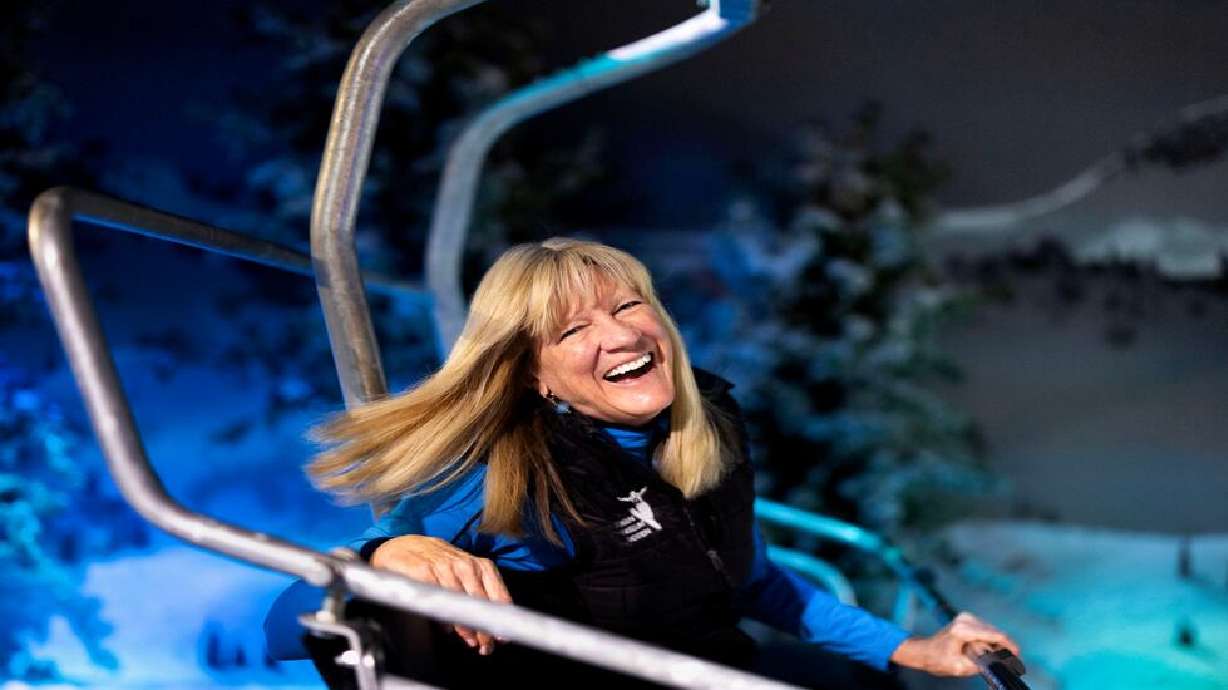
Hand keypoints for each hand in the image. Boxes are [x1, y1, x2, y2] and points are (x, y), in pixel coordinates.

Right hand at [371, 535, 511, 654]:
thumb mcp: (464, 575)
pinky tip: (447, 628)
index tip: (502, 637)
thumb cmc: (439, 564)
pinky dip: (442, 615)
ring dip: (467, 625)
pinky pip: (436, 597)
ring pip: (460, 600)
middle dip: (485, 627)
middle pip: (480, 601)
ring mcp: (444, 566)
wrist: (405, 548)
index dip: (501, 618)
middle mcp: (465, 565)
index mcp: (481, 566)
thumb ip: (478, 596)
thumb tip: (488, 629)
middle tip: (486, 647)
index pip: (497, 594)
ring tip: (471, 641)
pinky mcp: (423, 571)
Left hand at [889, 612, 1020, 676]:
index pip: (994, 634)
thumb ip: (981, 664)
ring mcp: (966, 617)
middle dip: (1004, 645)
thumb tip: (997, 662)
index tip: (1017, 654)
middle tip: (1010, 660)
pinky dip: (990, 639)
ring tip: (998, 656)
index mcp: (963, 630)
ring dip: (997, 643)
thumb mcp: (960, 667)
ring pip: (992, 630)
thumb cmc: (939, 660)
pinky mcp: (968, 618)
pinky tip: (990, 649)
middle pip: (995, 632)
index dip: (1008, 645)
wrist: (926, 651)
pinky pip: (986, 629)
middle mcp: (965, 620)